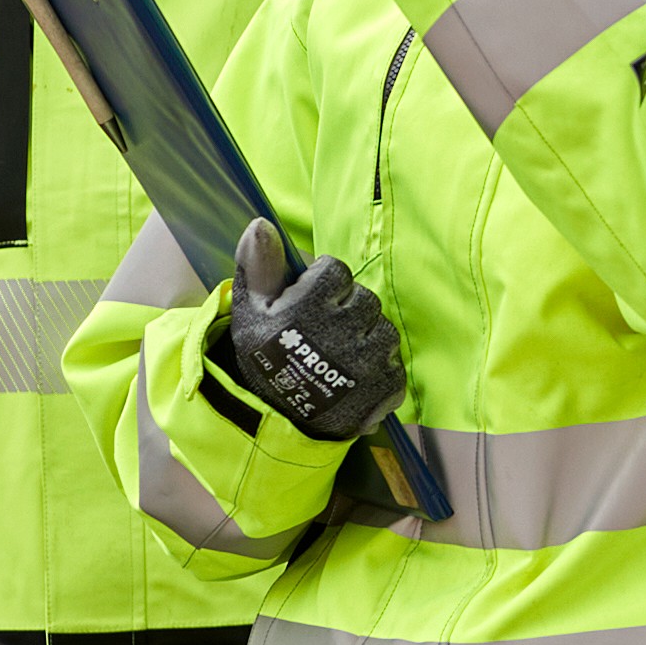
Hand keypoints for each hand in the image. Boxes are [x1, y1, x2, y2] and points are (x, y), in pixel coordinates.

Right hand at [212, 217, 407, 444]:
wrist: (271, 420)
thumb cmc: (264, 360)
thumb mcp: (250, 311)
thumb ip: (259, 265)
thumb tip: (261, 224)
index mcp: (310, 306)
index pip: (336, 271)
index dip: (323, 285)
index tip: (310, 305)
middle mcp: (343, 330)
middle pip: (365, 300)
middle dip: (347, 312)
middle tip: (323, 335)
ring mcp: (367, 362)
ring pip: (384, 331)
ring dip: (367, 340)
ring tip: (340, 358)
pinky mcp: (384, 390)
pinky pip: (395, 366)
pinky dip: (380, 372)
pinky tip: (356, 379)